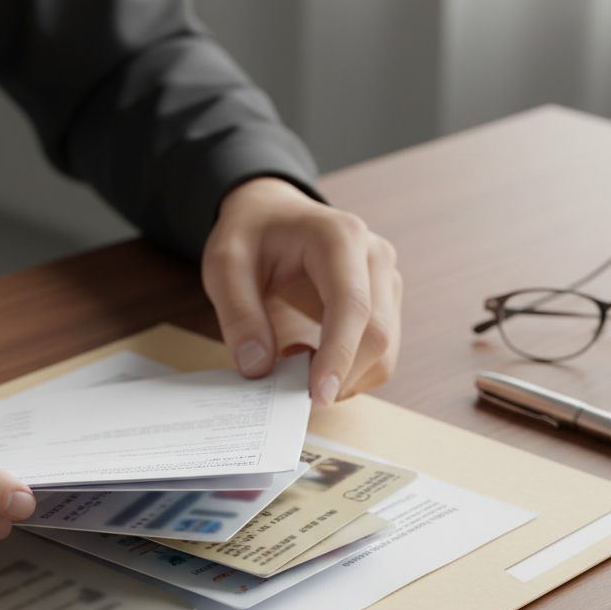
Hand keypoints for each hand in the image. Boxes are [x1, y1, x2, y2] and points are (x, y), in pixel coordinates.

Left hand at [201, 177, 401, 405]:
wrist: (270, 214)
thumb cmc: (251, 234)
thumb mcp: (224, 266)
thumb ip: (239, 315)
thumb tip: (259, 367)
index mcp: (340, 238)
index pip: (353, 306)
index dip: (338, 356)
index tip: (316, 395)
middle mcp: (375, 257)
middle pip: (377, 335)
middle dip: (338, 376)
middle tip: (288, 385)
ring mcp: (385, 281)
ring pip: (384, 352)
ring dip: (342, 376)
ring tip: (293, 356)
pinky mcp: (385, 303)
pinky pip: (378, 354)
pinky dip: (347, 371)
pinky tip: (311, 353)